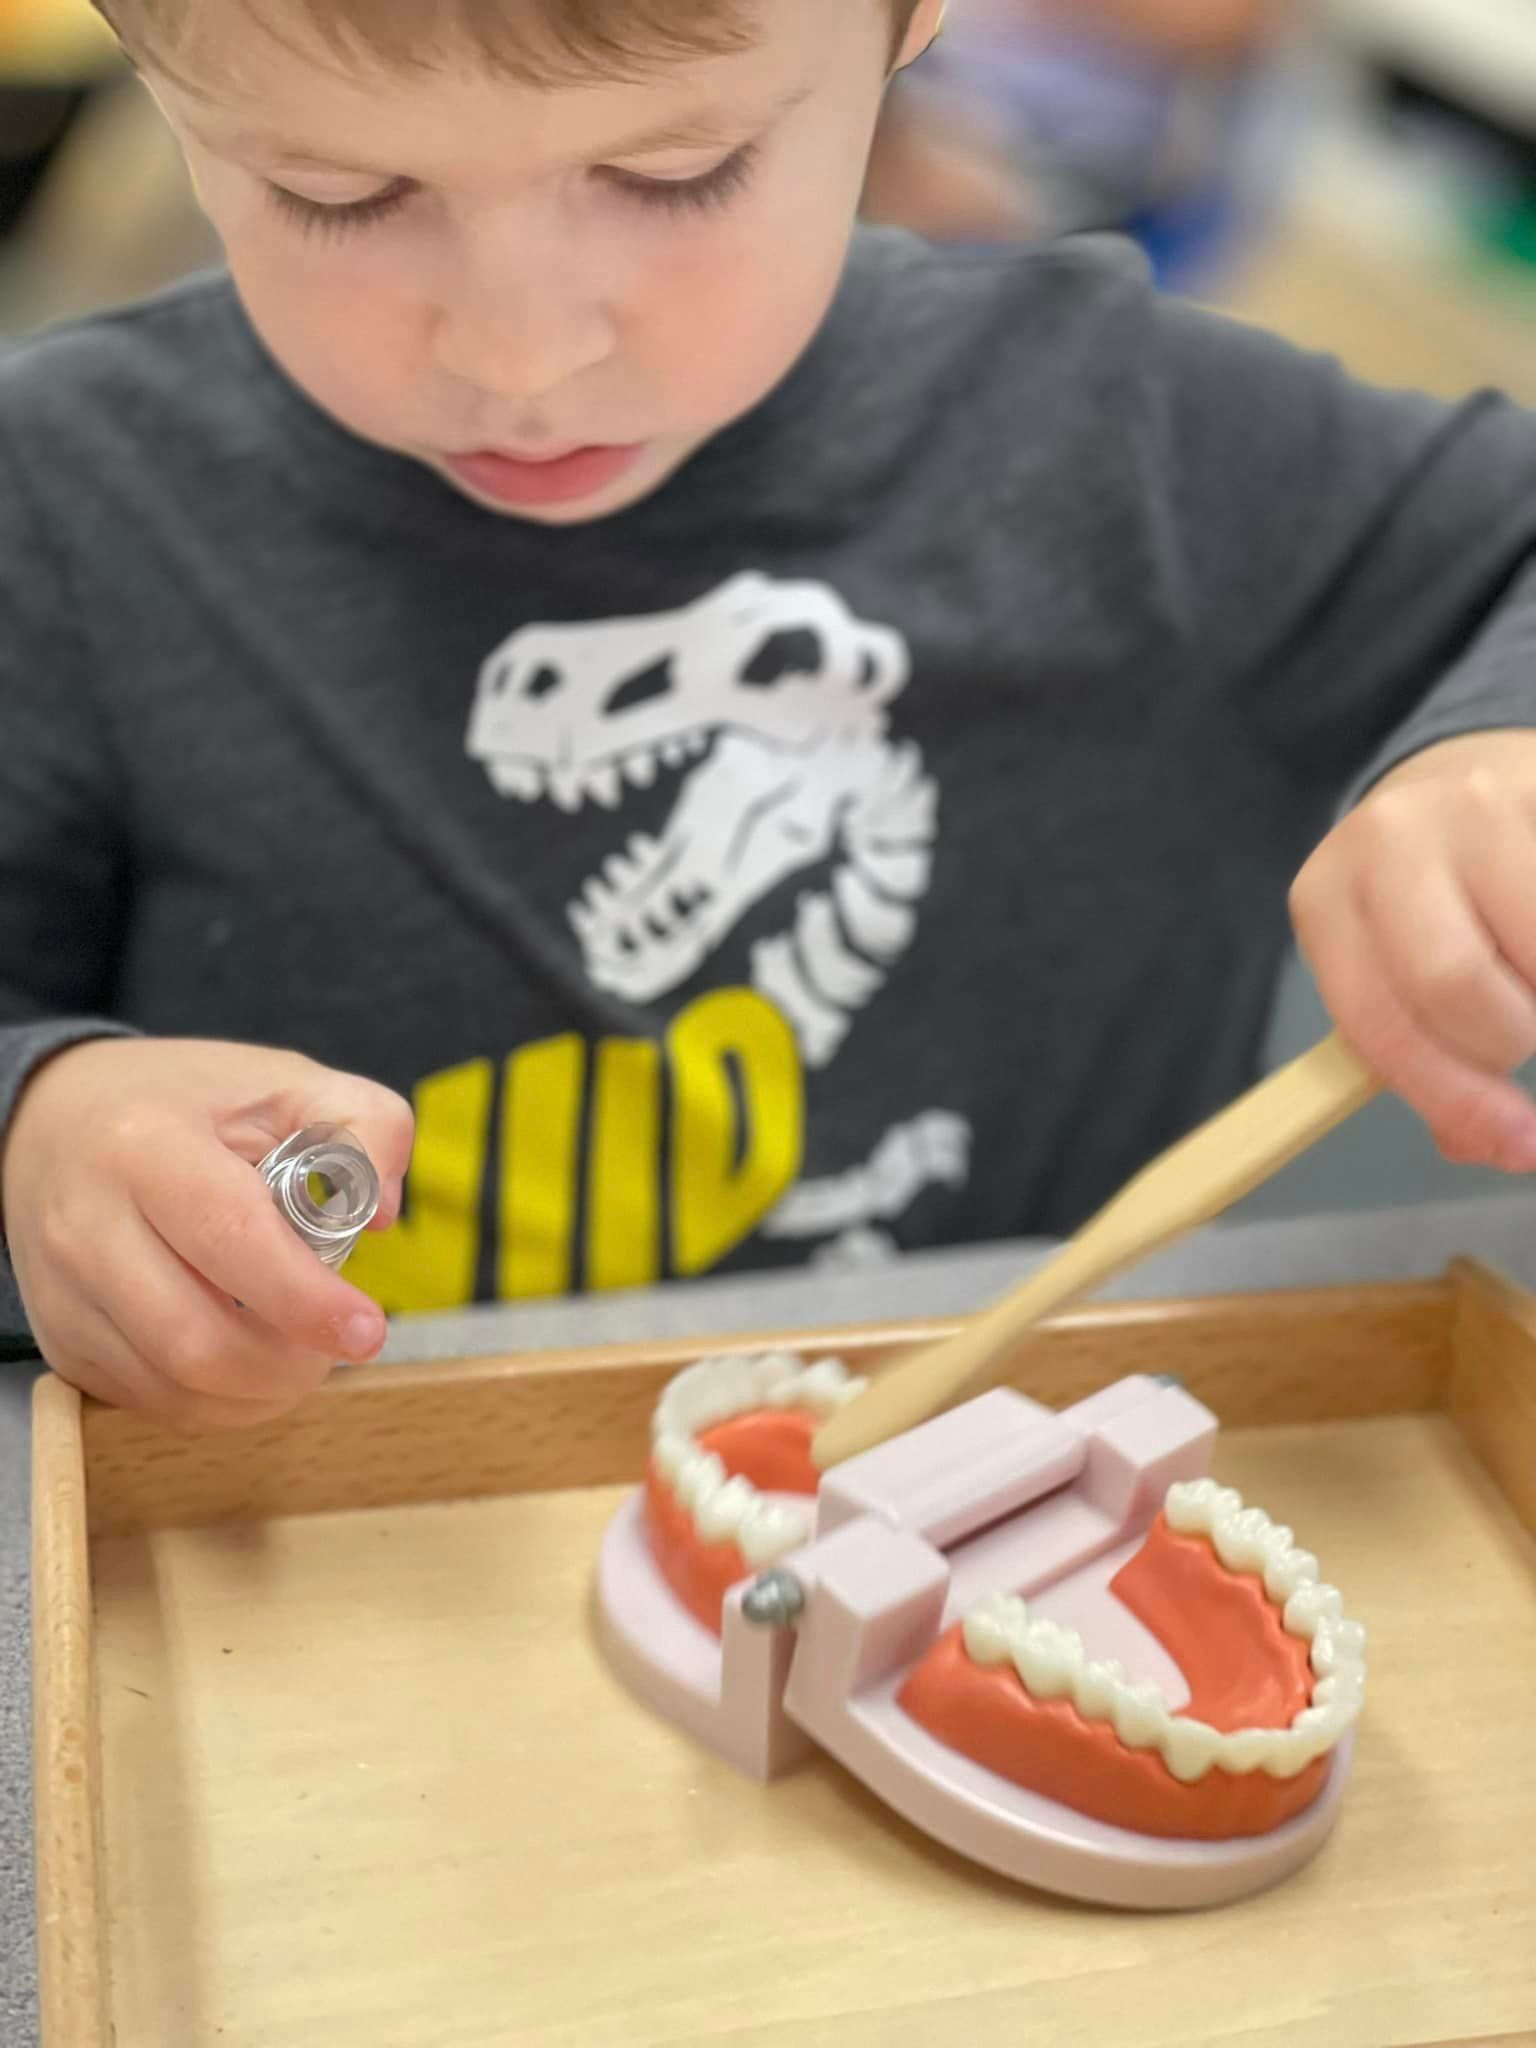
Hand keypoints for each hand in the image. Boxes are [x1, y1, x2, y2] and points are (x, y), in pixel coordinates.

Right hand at [1, 1038, 413, 1430]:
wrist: (55, 1124)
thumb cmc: (188, 1107)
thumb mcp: (286, 1083)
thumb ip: (365, 1126)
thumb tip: (381, 1212)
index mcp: (146, 1146)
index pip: (230, 1238)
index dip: (305, 1299)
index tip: (365, 1330)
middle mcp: (88, 1225)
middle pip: (197, 1341)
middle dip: (290, 1364)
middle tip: (339, 1340)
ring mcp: (64, 1294)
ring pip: (176, 1388)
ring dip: (262, 1391)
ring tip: (301, 1350)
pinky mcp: (61, 1344)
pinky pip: (153, 1403)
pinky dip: (220, 1400)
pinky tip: (250, 1360)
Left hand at [1289, 729, 1535, 1171]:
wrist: (1470, 774)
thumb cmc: (1427, 899)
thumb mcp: (1391, 964)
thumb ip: (1419, 1053)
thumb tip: (1484, 1143)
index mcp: (1326, 898)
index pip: (1378, 1022)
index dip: (1452, 1098)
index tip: (1518, 1146)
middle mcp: (1387, 840)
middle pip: (1453, 986)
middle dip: (1507, 1040)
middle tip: (1524, 1031)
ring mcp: (1474, 806)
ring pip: (1534, 955)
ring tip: (1534, 986)